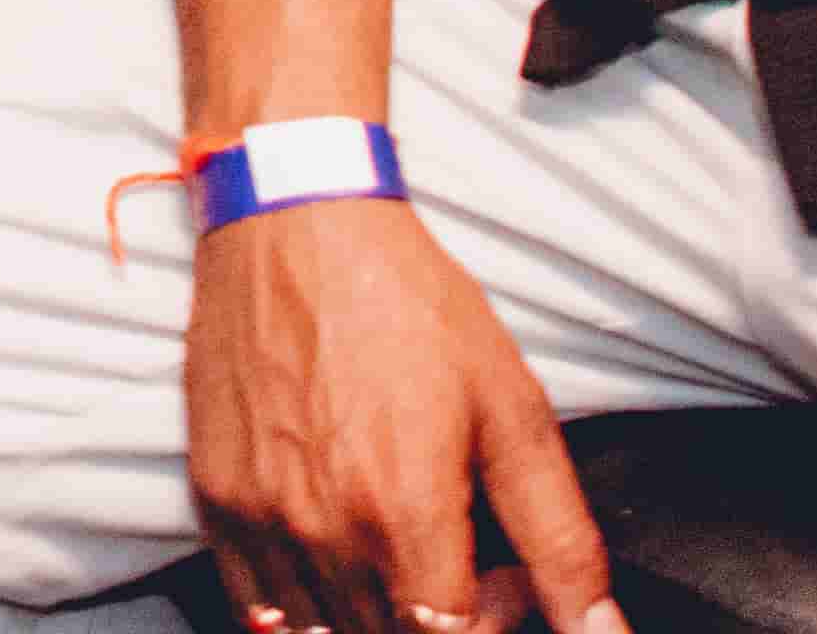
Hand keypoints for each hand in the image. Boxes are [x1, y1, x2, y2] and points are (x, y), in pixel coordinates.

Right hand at [186, 206, 623, 633]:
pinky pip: (260, 608)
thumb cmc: (403, 304)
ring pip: (330, 630)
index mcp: (405, 515)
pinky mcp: (216, 499)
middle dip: (443, 613)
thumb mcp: (512, 411)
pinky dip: (307, 602)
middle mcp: (325, 532)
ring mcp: (261, 520)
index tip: (501, 576)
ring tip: (401, 533)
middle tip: (459, 541)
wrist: (294, 224)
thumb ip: (562, 540)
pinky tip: (340, 542)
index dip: (493, 622)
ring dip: (378, 608)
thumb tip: (601, 631)